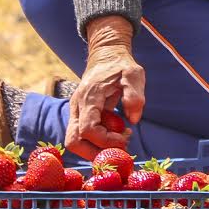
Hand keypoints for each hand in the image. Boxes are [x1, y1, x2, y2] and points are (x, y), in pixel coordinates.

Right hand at [65, 16, 145, 159]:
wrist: (105, 56)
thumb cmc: (120, 65)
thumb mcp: (133, 74)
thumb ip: (134, 94)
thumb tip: (133, 120)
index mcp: (89, 96)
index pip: (88, 129)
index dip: (106, 140)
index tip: (126, 137)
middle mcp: (77, 107)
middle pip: (74, 142)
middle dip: (96, 152)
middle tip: (120, 147)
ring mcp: (75, 112)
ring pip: (75, 142)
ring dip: (96, 149)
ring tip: (120, 140)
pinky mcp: (79, 117)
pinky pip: (81, 137)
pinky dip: (97, 143)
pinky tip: (116, 134)